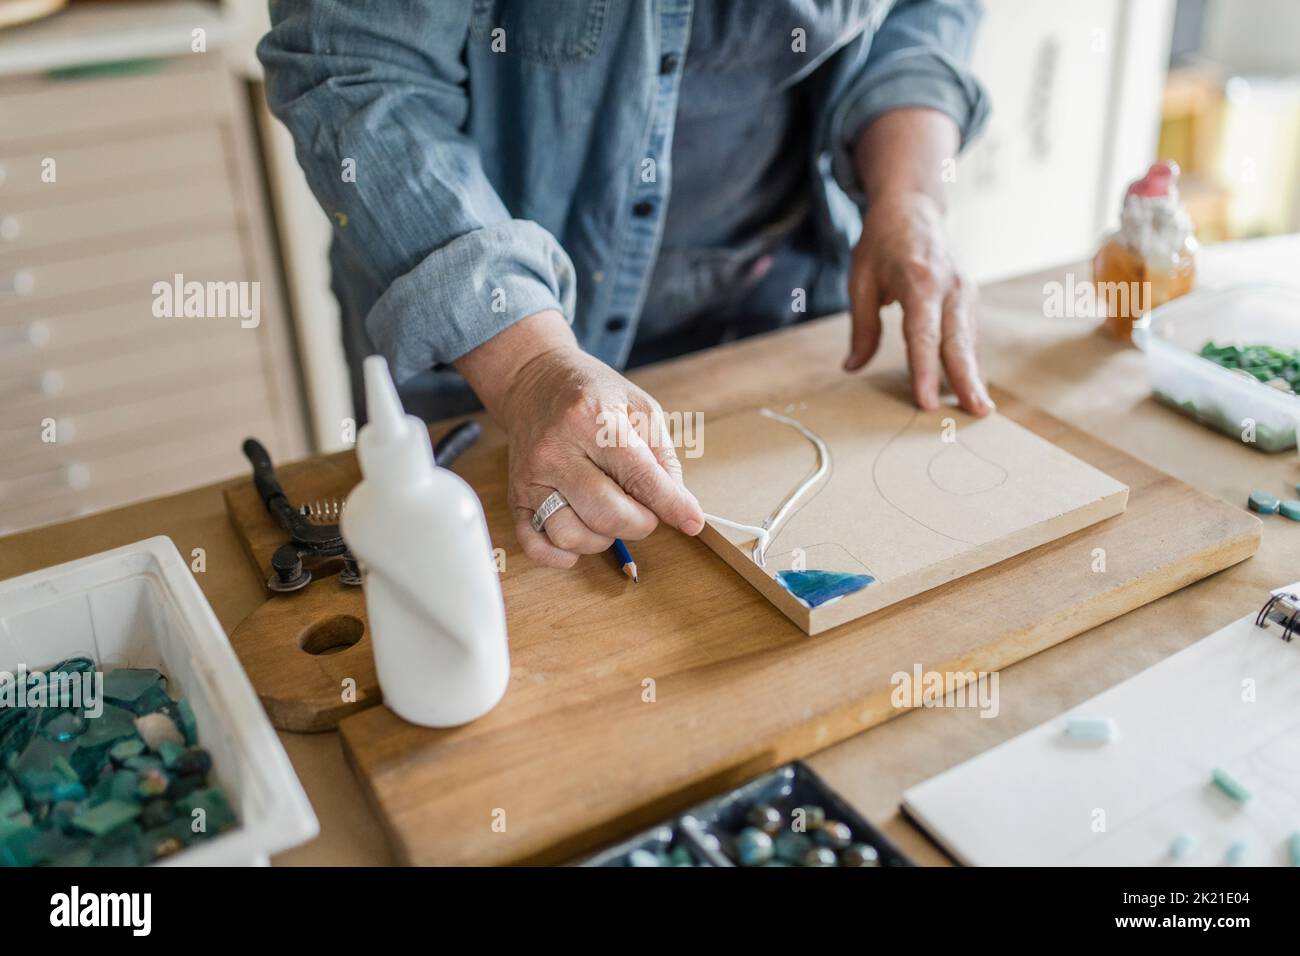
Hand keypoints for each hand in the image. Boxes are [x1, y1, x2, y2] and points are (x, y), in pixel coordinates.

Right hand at [456, 311, 704, 567]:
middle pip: (606, 513)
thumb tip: (677, 507)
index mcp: (591, 419)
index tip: (692, 522)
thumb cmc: (592, 394)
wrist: (533, 381)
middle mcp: (556, 449)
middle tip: (646, 512)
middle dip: (640, 524)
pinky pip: (536, 546)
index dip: (671, 505)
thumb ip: (662, 458)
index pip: (639, 476)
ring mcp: (531, 476)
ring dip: (602, 539)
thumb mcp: (640, 408)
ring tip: (610, 517)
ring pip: (570, 535)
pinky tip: (581, 537)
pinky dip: (562, 555)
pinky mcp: (516, 496)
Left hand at [847, 191, 991, 414]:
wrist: (912, 208)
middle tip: (977, 413)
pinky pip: (970, 334)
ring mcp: (964, 291)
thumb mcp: (861, 281)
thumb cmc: (881, 244)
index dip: (925, 370)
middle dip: (968, 379)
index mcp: (919, 280)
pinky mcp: (969, 297)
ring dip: (975, 375)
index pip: (923, 334)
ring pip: (969, 340)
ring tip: (980, 409)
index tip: (926, 402)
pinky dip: (971, 360)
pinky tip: (973, 386)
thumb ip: (862, 327)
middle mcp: (949, 287)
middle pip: (958, 341)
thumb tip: (852, 367)